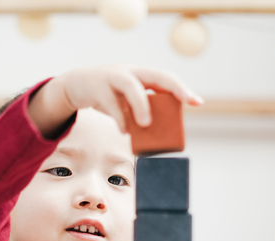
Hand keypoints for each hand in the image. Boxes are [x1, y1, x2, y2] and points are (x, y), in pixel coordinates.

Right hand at [28, 64, 202, 137]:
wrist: (76, 85)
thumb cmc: (107, 95)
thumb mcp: (125, 101)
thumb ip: (138, 111)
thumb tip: (154, 133)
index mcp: (140, 75)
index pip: (165, 78)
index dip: (182, 89)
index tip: (197, 102)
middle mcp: (129, 72)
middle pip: (155, 75)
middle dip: (173, 87)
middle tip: (185, 102)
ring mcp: (112, 77)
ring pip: (130, 85)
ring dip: (140, 104)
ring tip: (146, 124)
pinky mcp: (96, 88)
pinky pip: (110, 103)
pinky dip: (119, 118)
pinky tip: (125, 131)